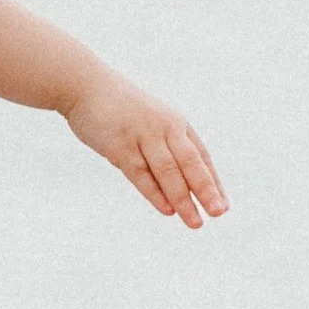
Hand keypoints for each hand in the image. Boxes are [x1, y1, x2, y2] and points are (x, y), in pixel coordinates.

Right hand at [66, 71, 228, 225]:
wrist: (86, 86)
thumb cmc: (119, 109)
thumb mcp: (149, 123)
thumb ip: (162, 148)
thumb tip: (174, 185)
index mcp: (175, 124)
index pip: (200, 156)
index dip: (212, 181)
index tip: (222, 205)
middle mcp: (164, 128)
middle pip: (190, 163)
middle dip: (206, 189)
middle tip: (218, 213)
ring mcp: (143, 136)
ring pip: (168, 171)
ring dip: (183, 198)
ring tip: (195, 222)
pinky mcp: (120, 145)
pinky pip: (141, 173)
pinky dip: (155, 192)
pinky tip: (167, 210)